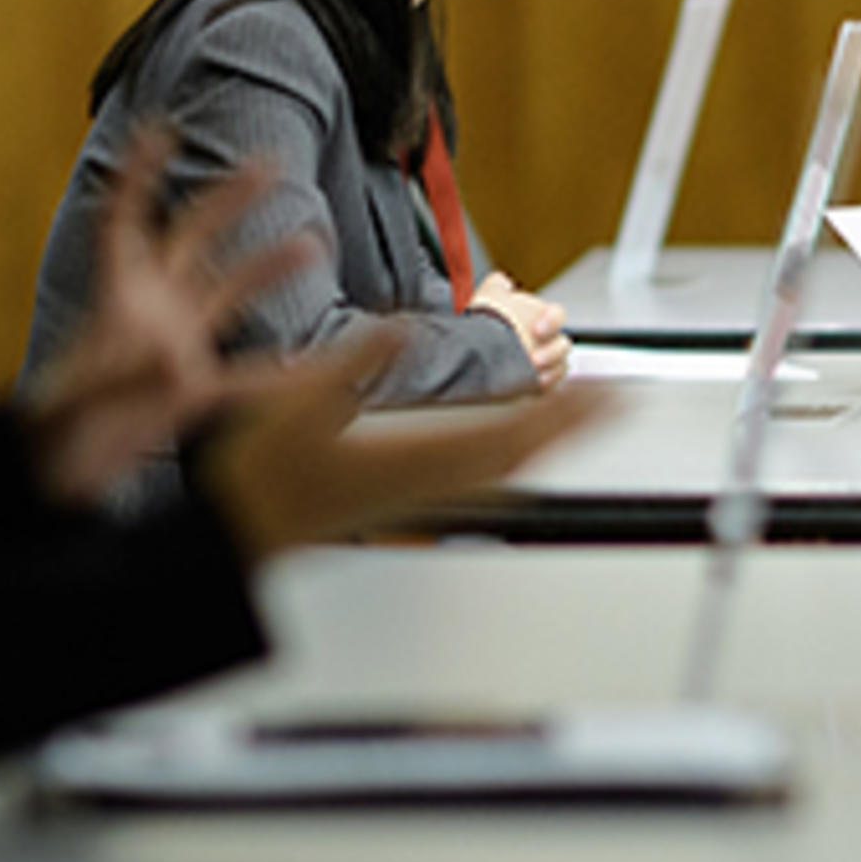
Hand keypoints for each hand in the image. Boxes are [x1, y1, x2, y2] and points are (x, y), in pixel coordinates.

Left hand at [22, 125, 316, 507]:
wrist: (54, 475)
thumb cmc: (49, 434)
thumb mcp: (75, 402)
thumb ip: (124, 379)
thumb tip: (177, 362)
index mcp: (115, 299)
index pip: (124, 223)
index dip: (138, 178)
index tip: (158, 132)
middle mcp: (151, 311)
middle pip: (192, 239)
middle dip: (229, 199)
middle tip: (269, 162)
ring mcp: (175, 346)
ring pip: (229, 291)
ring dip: (268, 266)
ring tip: (314, 243)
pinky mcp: (192, 390)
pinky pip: (249, 375)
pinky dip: (285, 371)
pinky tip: (316, 362)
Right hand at [198, 328, 608, 560]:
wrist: (234, 533)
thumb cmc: (258, 474)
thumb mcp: (296, 405)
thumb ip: (352, 364)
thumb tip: (401, 328)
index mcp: (412, 462)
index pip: (512, 436)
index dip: (567, 414)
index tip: (610, 392)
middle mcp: (427, 485)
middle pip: (524, 455)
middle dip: (579, 428)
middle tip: (627, 401)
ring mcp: (419, 498)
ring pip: (507, 470)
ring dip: (553, 443)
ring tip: (589, 419)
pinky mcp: (407, 501)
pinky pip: (481, 479)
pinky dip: (515, 458)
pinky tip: (520, 453)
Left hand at [467, 272, 571, 387]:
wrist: (467, 350)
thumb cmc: (480, 324)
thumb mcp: (486, 298)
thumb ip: (498, 284)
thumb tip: (504, 280)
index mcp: (537, 317)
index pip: (557, 315)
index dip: (552, 321)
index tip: (537, 329)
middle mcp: (543, 340)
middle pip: (563, 344)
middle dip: (553, 351)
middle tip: (536, 359)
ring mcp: (542, 362)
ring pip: (561, 365)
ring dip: (551, 368)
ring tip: (535, 370)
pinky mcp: (535, 382)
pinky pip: (551, 383)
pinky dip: (547, 382)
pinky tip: (536, 383)